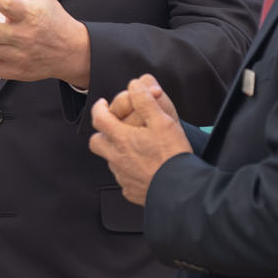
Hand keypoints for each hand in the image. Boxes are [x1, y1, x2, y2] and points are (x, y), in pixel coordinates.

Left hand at [88, 75, 192, 204]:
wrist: (180, 190)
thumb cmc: (172, 155)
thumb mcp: (162, 121)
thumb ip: (145, 101)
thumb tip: (134, 85)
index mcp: (122, 139)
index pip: (99, 118)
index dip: (98, 108)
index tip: (102, 104)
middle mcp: (117, 158)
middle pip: (97, 143)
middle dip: (102, 132)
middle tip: (112, 126)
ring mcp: (123, 176)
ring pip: (110, 160)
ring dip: (116, 151)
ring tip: (132, 146)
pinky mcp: (131, 191)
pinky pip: (123, 178)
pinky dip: (128, 170)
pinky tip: (142, 167)